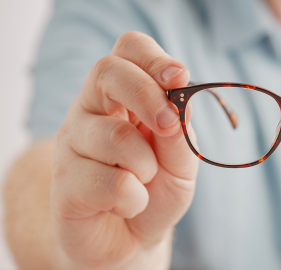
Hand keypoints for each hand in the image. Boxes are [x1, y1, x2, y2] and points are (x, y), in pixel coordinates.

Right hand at [53, 31, 197, 268]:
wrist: (132, 240)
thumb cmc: (157, 190)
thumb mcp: (182, 162)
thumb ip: (181, 134)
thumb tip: (180, 102)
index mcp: (122, 96)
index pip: (128, 51)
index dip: (154, 58)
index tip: (179, 77)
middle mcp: (91, 111)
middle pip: (107, 72)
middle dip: (148, 95)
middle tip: (169, 126)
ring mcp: (72, 143)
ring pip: (115, 136)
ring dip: (147, 168)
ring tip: (143, 183)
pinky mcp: (64, 182)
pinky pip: (112, 182)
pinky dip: (135, 199)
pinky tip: (125, 206)